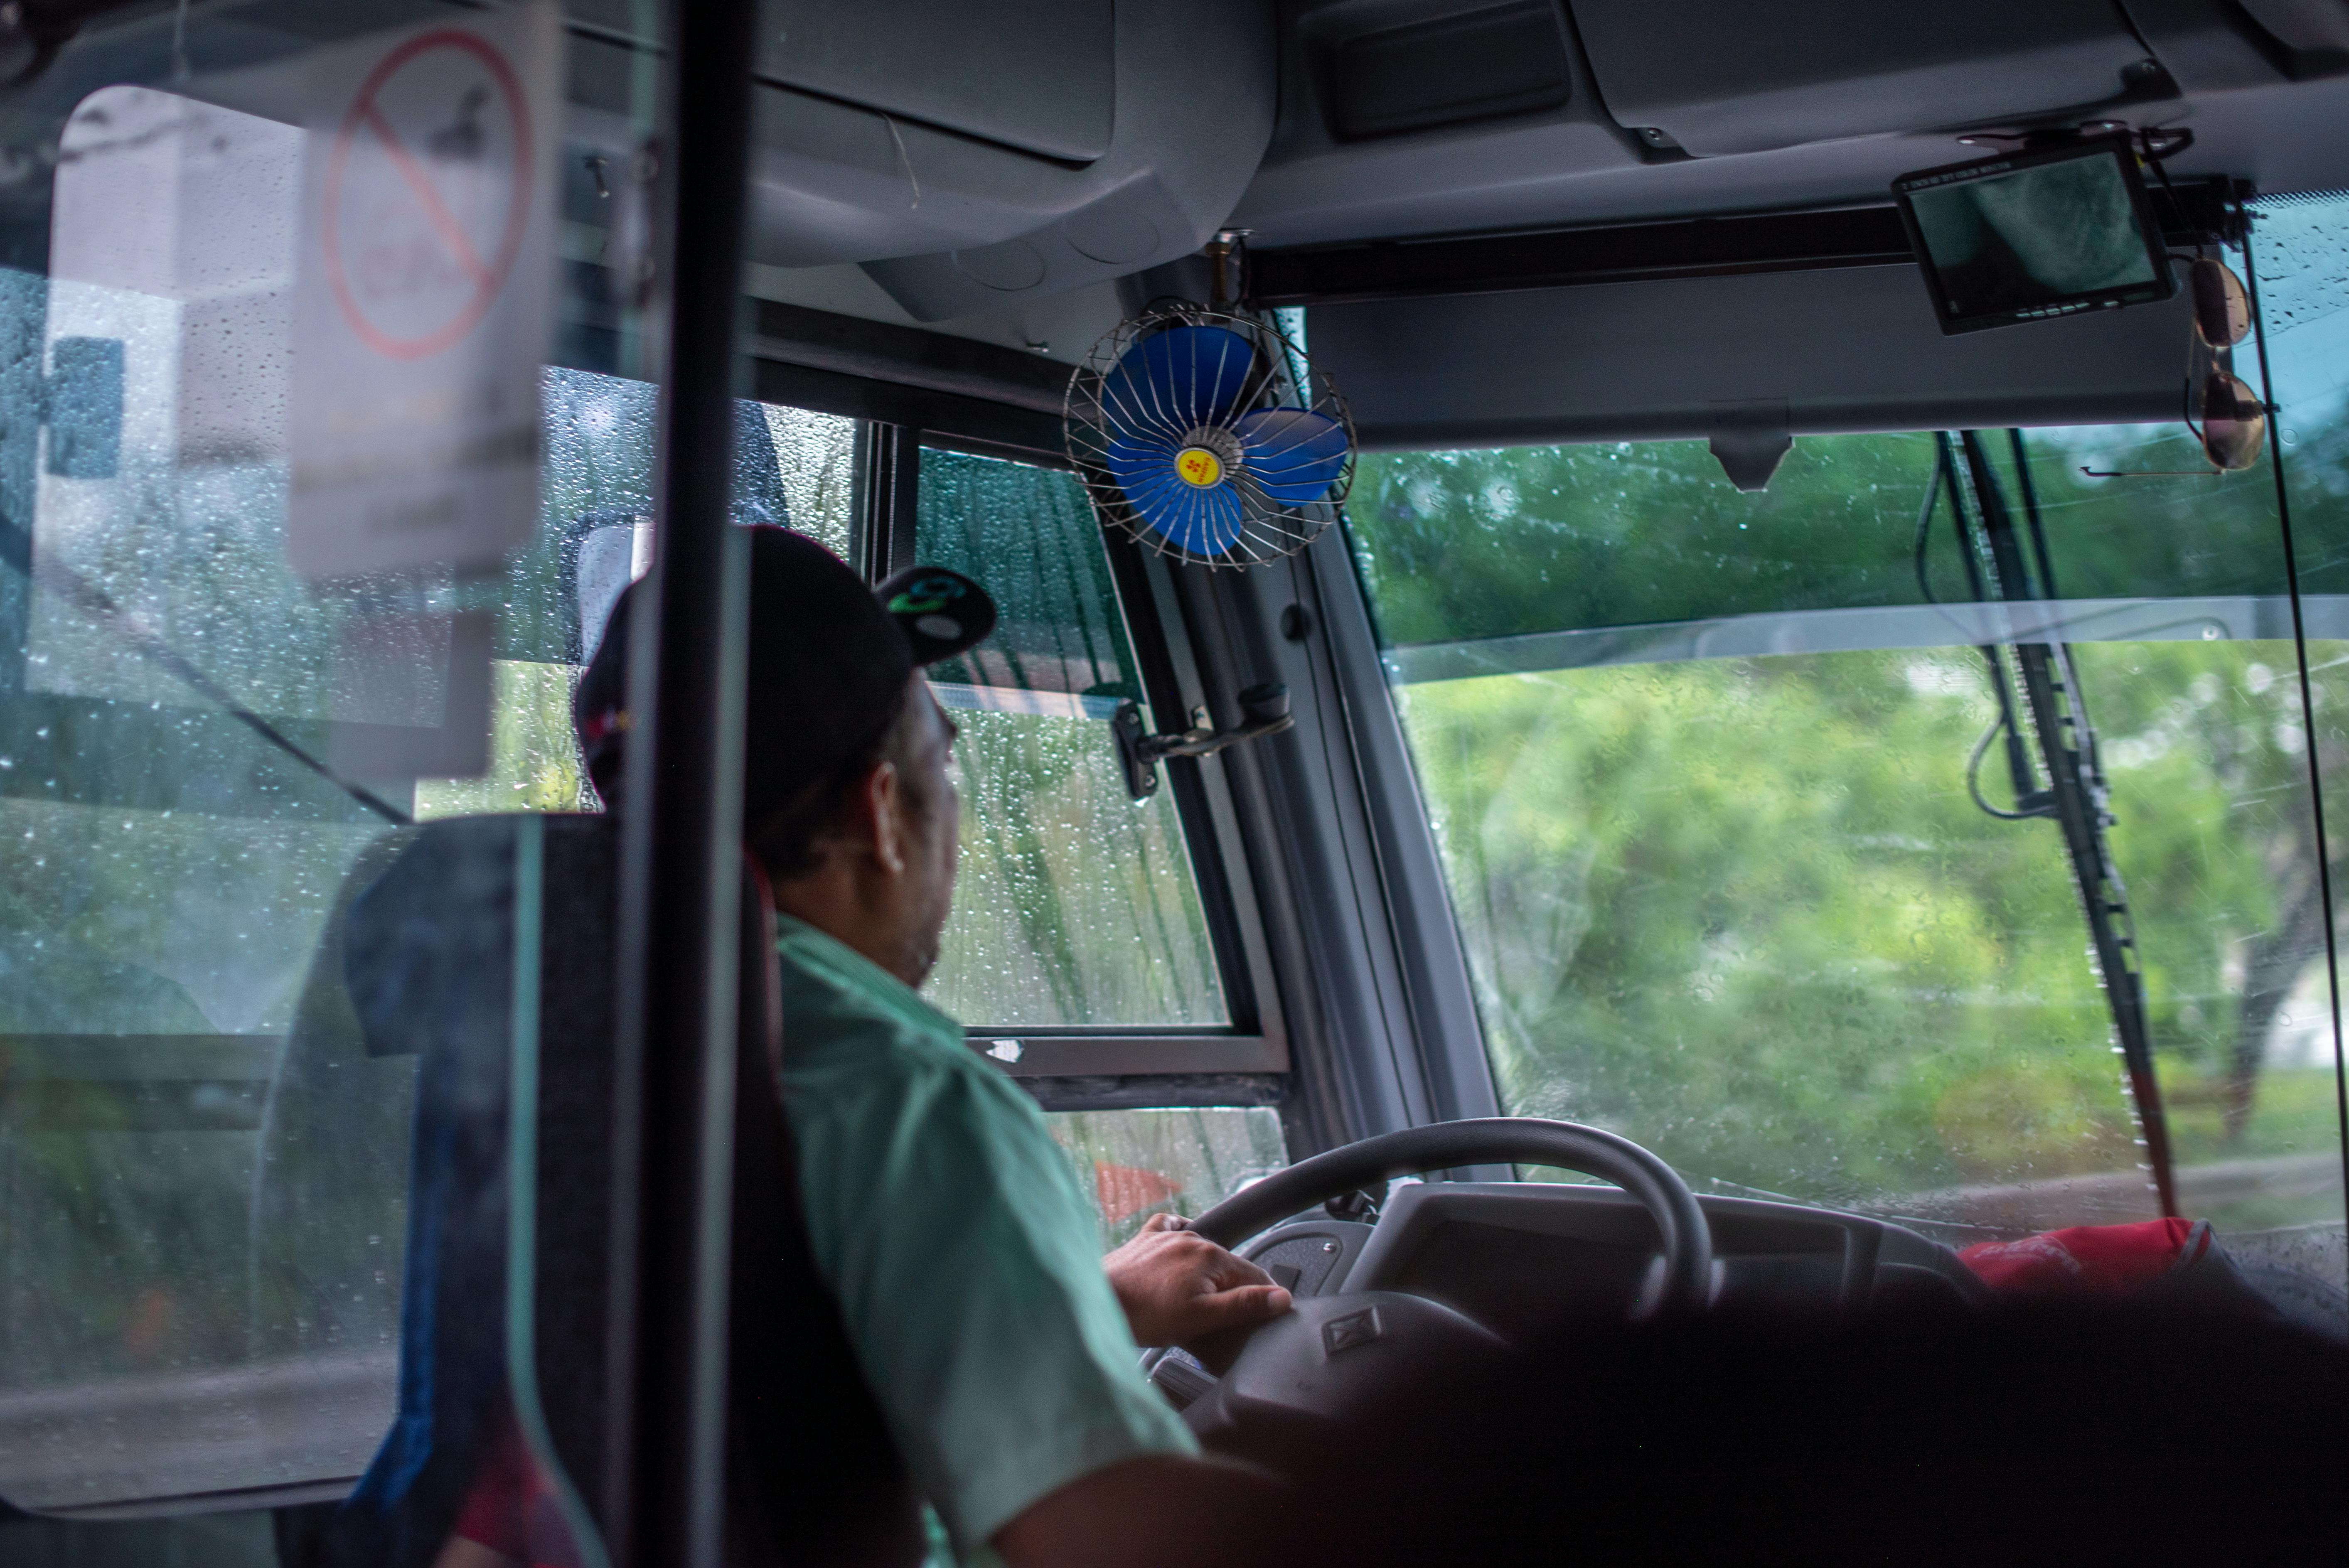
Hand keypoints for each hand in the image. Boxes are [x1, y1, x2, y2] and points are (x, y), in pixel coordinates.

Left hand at [1104, 1214, 1291, 1348]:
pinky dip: (1180, 1243)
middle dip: (1232, 1290)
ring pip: (1202, 1253)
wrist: (1096, 1302)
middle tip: (1222, 1320)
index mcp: (1211, 1256)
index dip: (1264, 1299)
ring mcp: (1168, 1236)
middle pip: (1229, 1266)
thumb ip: (1243, 1306)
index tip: (1264, 1316)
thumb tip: (1280, 1297)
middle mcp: (1193, 1238)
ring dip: (1207, 1274)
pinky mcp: (1147, 1239)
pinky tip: (1178, 1257)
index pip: (1255, 1275)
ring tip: (1196, 1302)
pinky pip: (1173, 1233)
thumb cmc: (1144, 1314)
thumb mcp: (1202, 1318)